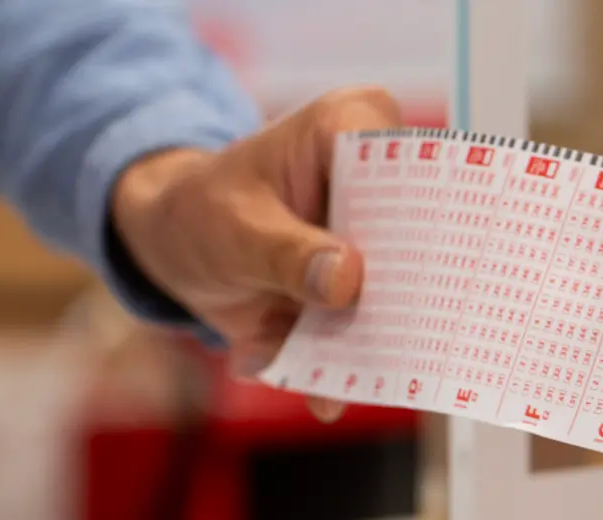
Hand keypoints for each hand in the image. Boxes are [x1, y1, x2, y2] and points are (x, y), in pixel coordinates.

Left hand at [110, 87, 400, 422]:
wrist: (175, 245)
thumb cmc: (202, 210)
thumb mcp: (233, 229)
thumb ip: (287, 254)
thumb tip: (348, 279)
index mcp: (356, 127)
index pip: (418, 171)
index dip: (427, 226)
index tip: (415, 278)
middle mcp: (382, 178)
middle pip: (426, 242)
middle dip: (408, 301)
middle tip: (391, 352)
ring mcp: (380, 239)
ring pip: (407, 299)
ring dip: (375, 347)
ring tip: (333, 381)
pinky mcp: (368, 290)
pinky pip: (377, 334)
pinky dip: (345, 369)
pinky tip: (311, 386)